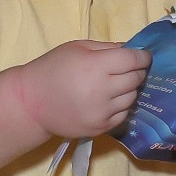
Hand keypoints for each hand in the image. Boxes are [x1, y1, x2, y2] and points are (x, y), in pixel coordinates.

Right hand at [14, 40, 151, 138]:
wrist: (31, 102)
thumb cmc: (53, 68)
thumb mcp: (78, 48)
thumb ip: (107, 48)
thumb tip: (131, 51)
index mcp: (97, 66)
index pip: (134, 60)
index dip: (143, 57)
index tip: (144, 56)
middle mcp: (103, 90)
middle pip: (136, 79)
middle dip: (137, 71)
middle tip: (130, 68)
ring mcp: (103, 112)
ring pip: (132, 97)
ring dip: (129, 89)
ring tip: (115, 85)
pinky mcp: (100, 127)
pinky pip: (123, 114)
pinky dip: (121, 106)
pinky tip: (108, 100)